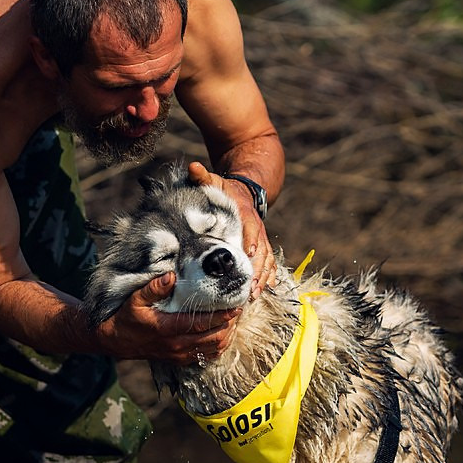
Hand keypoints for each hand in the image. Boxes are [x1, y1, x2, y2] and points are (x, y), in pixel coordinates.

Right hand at [95, 272, 239, 364]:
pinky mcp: (180, 360)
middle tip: (239, 310)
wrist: (116, 341)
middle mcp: (177, 344)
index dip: (222, 316)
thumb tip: (171, 276)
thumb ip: (153, 288)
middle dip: (230, 324)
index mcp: (168, 328)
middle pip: (214, 338)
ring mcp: (179, 355)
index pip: (203, 323)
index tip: (236, 306)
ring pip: (213, 349)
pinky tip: (223, 335)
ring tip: (234, 321)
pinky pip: (206, 357)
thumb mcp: (135, 299)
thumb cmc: (127, 317)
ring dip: (227, 336)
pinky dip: (218, 347)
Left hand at [188, 162, 276, 297]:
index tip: (248, 254)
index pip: (251, 228)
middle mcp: (257, 229)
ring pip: (268, 260)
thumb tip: (192, 166)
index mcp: (246, 215)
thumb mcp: (215, 181)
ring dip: (263, 278)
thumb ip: (203, 176)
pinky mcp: (263, 248)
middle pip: (262, 250)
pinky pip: (270, 264)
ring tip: (254, 296)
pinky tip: (263, 293)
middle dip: (257, 269)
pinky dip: (269, 277)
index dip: (251, 240)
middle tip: (249, 287)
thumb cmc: (226, 191)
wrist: (246, 191)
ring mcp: (262, 239)